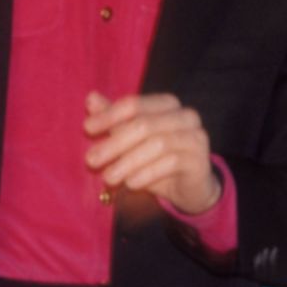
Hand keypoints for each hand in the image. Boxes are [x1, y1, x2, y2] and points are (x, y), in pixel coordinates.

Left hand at [84, 91, 220, 215]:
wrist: (189, 187)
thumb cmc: (156, 160)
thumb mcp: (132, 140)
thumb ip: (115, 120)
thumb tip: (91, 98)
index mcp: (167, 104)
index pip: (134, 104)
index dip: (109, 115)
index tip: (87, 129)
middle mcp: (185, 115)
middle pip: (144, 124)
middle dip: (114, 143)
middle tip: (91, 160)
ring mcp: (196, 136)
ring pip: (157, 144)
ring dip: (127, 162)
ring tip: (108, 178)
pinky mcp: (200, 159)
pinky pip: (170, 162)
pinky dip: (147, 173)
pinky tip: (130, 184)